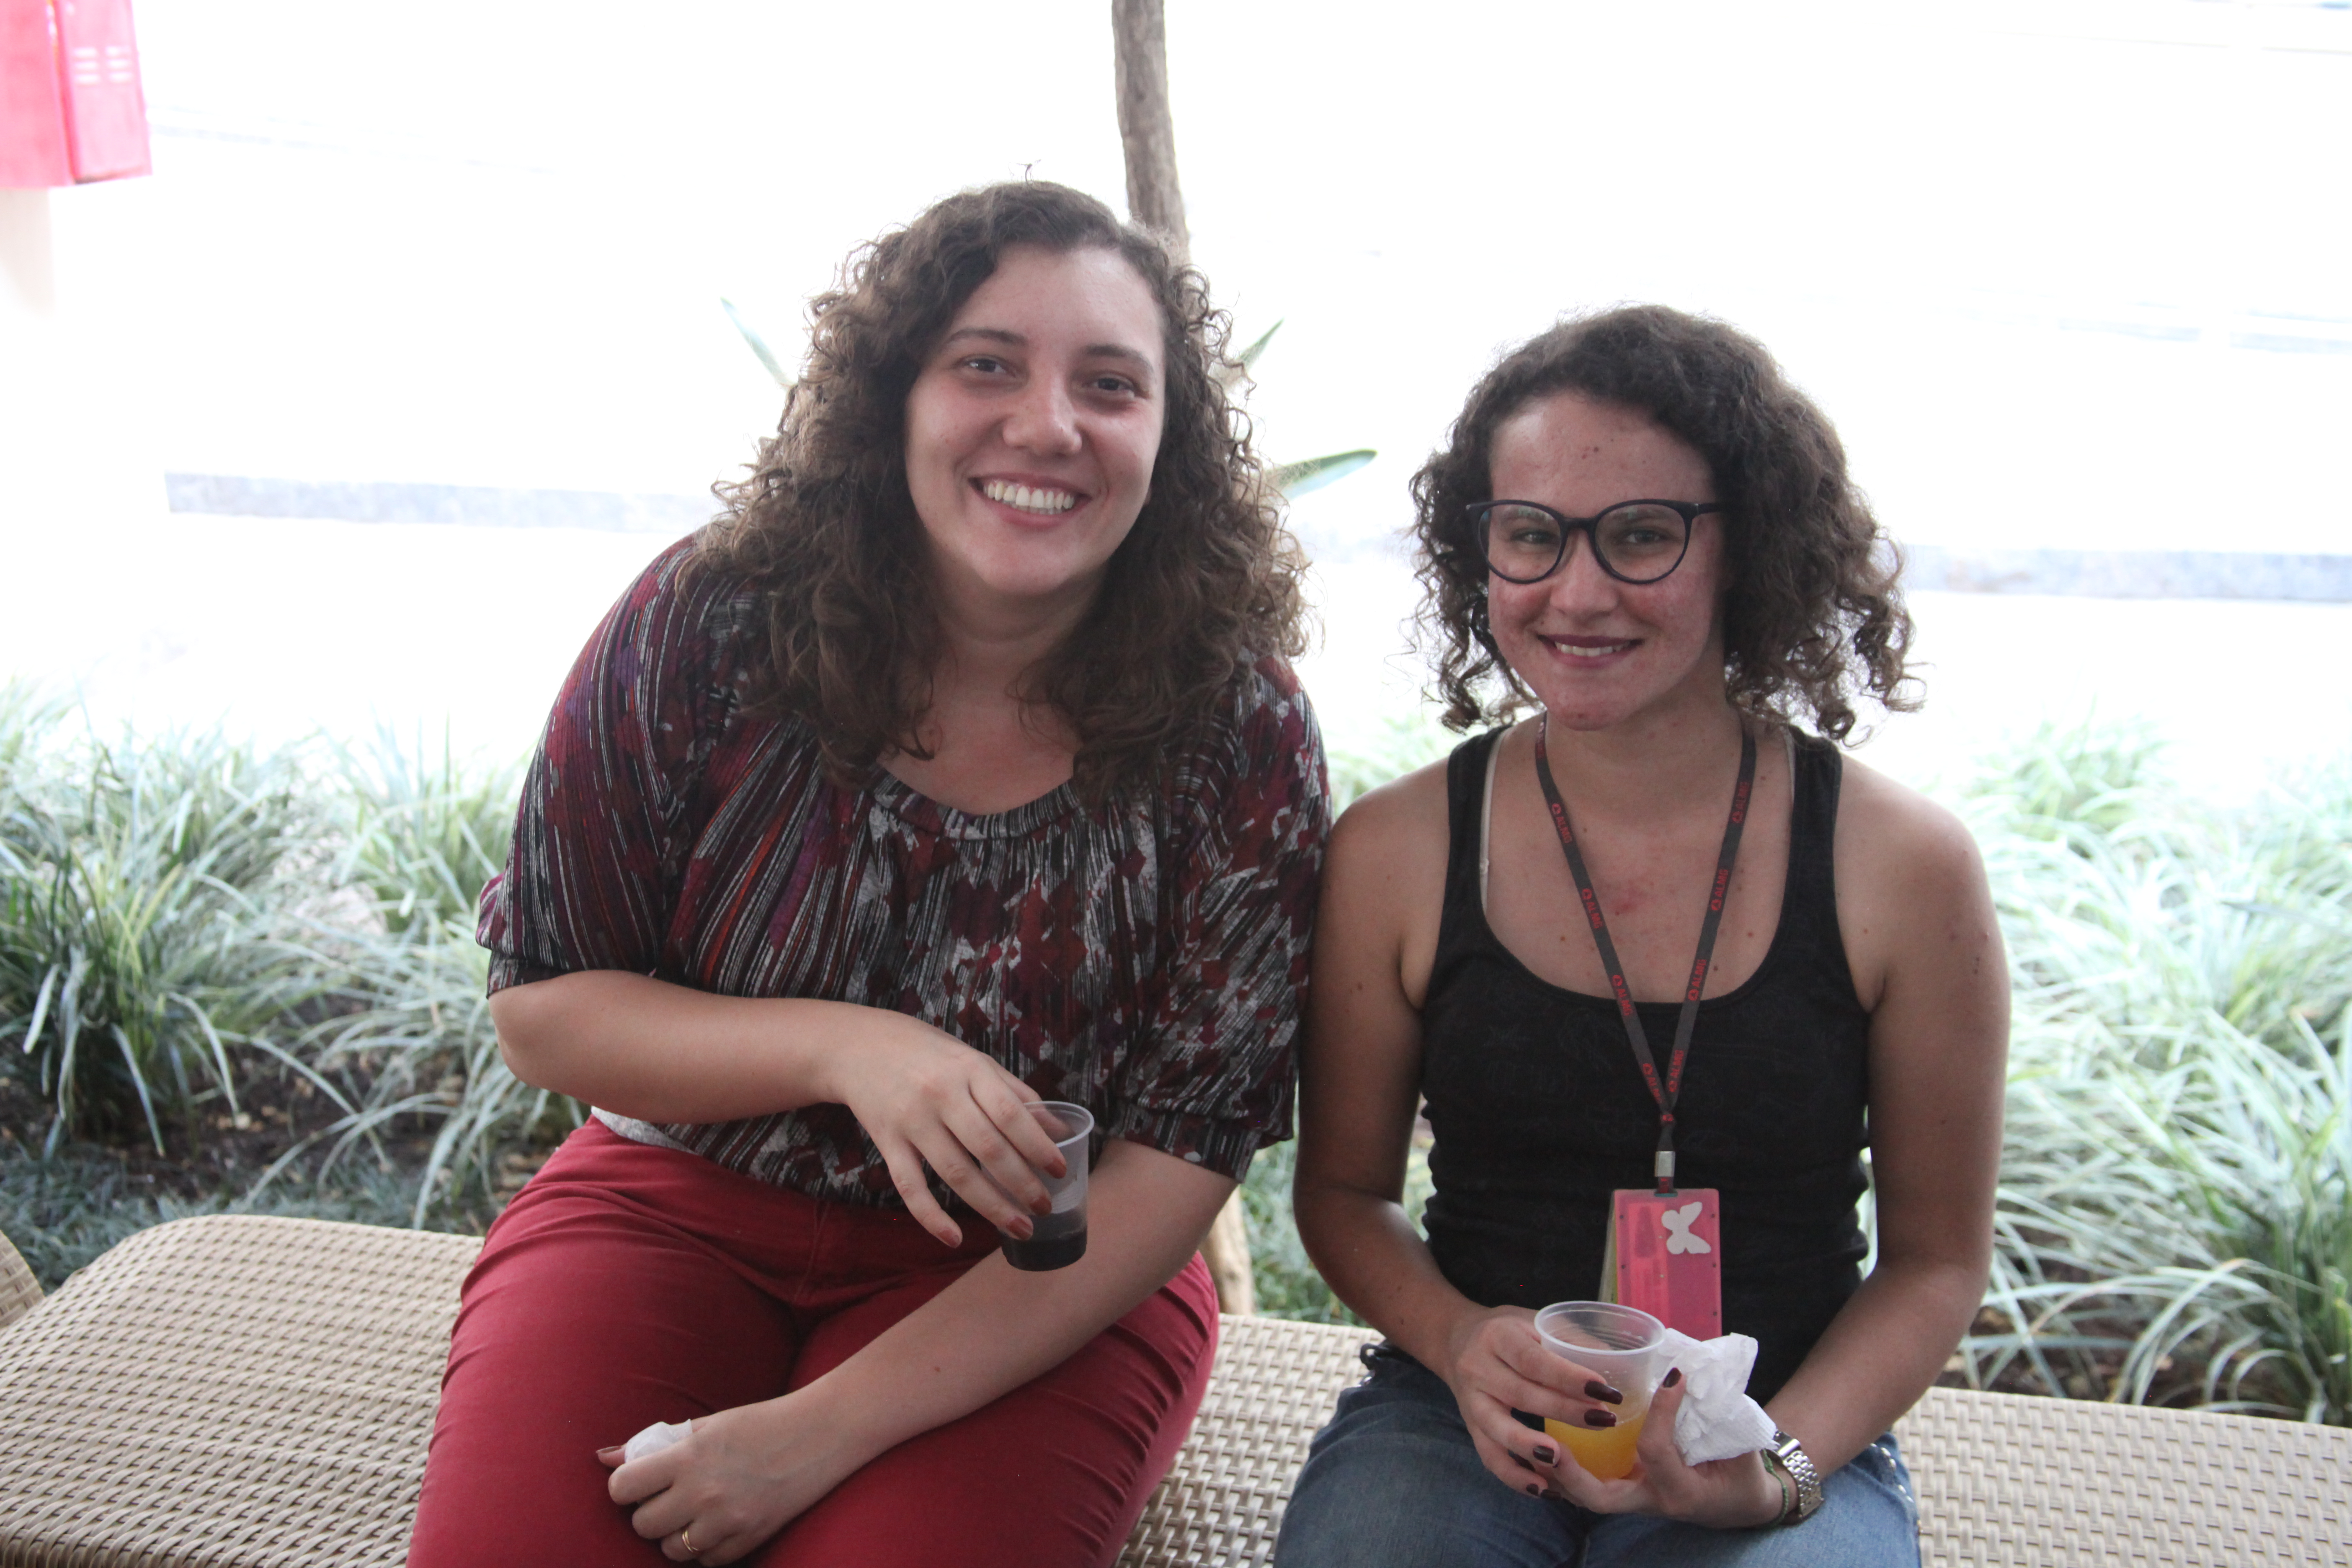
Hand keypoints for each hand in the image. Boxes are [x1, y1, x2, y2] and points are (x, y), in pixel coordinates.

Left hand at [600, 1398, 865, 1562]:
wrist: (821, 1434)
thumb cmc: (761, 1422)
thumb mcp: (707, 1425)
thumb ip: (655, 1442)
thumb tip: (603, 1458)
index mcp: (689, 1456)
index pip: (624, 1487)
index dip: (624, 1487)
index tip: (637, 1482)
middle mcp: (704, 1492)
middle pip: (643, 1525)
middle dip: (649, 1512)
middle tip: (668, 1497)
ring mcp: (727, 1521)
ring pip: (671, 1550)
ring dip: (675, 1534)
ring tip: (694, 1511)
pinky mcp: (748, 1540)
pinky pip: (705, 1562)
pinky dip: (705, 1548)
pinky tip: (718, 1524)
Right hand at [824, 1013, 1067, 1246]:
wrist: (860, 1045)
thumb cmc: (929, 1054)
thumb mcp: (975, 1062)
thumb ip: (1017, 1094)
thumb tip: (1061, 1130)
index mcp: (970, 1070)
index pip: (1011, 1113)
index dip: (1038, 1146)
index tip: (1060, 1171)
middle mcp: (942, 1094)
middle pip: (988, 1148)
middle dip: (1022, 1184)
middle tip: (1045, 1208)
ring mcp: (911, 1119)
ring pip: (955, 1172)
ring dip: (991, 1205)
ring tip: (1020, 1228)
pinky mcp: (886, 1141)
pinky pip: (910, 1186)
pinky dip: (931, 1216)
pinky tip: (955, 1237)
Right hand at [1434, 1306, 1627, 1498]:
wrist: (1456, 1340)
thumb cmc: (1510, 1331)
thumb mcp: (1535, 1322)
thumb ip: (1571, 1341)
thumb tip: (1620, 1363)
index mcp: (1498, 1336)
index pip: (1533, 1359)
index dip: (1568, 1377)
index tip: (1605, 1391)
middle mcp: (1478, 1367)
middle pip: (1521, 1394)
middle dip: (1565, 1411)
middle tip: (1605, 1422)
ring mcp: (1471, 1400)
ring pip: (1498, 1428)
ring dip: (1532, 1447)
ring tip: (1562, 1461)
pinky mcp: (1470, 1427)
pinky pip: (1489, 1456)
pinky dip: (1514, 1476)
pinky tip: (1542, 1488)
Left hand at [1530, 1370, 1784, 1528]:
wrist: (1745, 1504)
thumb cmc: (1742, 1472)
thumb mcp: (1739, 1445)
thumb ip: (1715, 1411)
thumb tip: (1686, 1367)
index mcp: (1683, 1491)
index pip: (1656, 1450)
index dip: (1661, 1411)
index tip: (1671, 1376)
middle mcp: (1653, 1502)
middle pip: (1600, 1498)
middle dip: (1571, 1473)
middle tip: (1550, 1444)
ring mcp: (1638, 1502)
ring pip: (1587, 1496)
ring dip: (1560, 1474)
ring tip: (1535, 1441)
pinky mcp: (1630, 1493)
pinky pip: (1592, 1487)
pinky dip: (1569, 1471)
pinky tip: (1550, 1443)